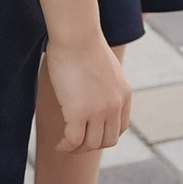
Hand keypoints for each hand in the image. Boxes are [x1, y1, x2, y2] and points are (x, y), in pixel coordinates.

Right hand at [42, 30, 130, 155]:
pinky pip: (73, 141)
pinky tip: (59, 145)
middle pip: (107, 140)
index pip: (120, 128)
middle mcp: (114, 105)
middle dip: (91, 145)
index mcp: (123, 94)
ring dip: (77, 148)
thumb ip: (105, 84)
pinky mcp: (78, 113)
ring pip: (90, 144)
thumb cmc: (83, 44)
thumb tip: (92, 90)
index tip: (91, 134)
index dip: (105, 135)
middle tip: (76, 143)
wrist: (76, 35)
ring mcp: (98, 111)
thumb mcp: (105, 67)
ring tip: (65, 144)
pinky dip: (65, 146)